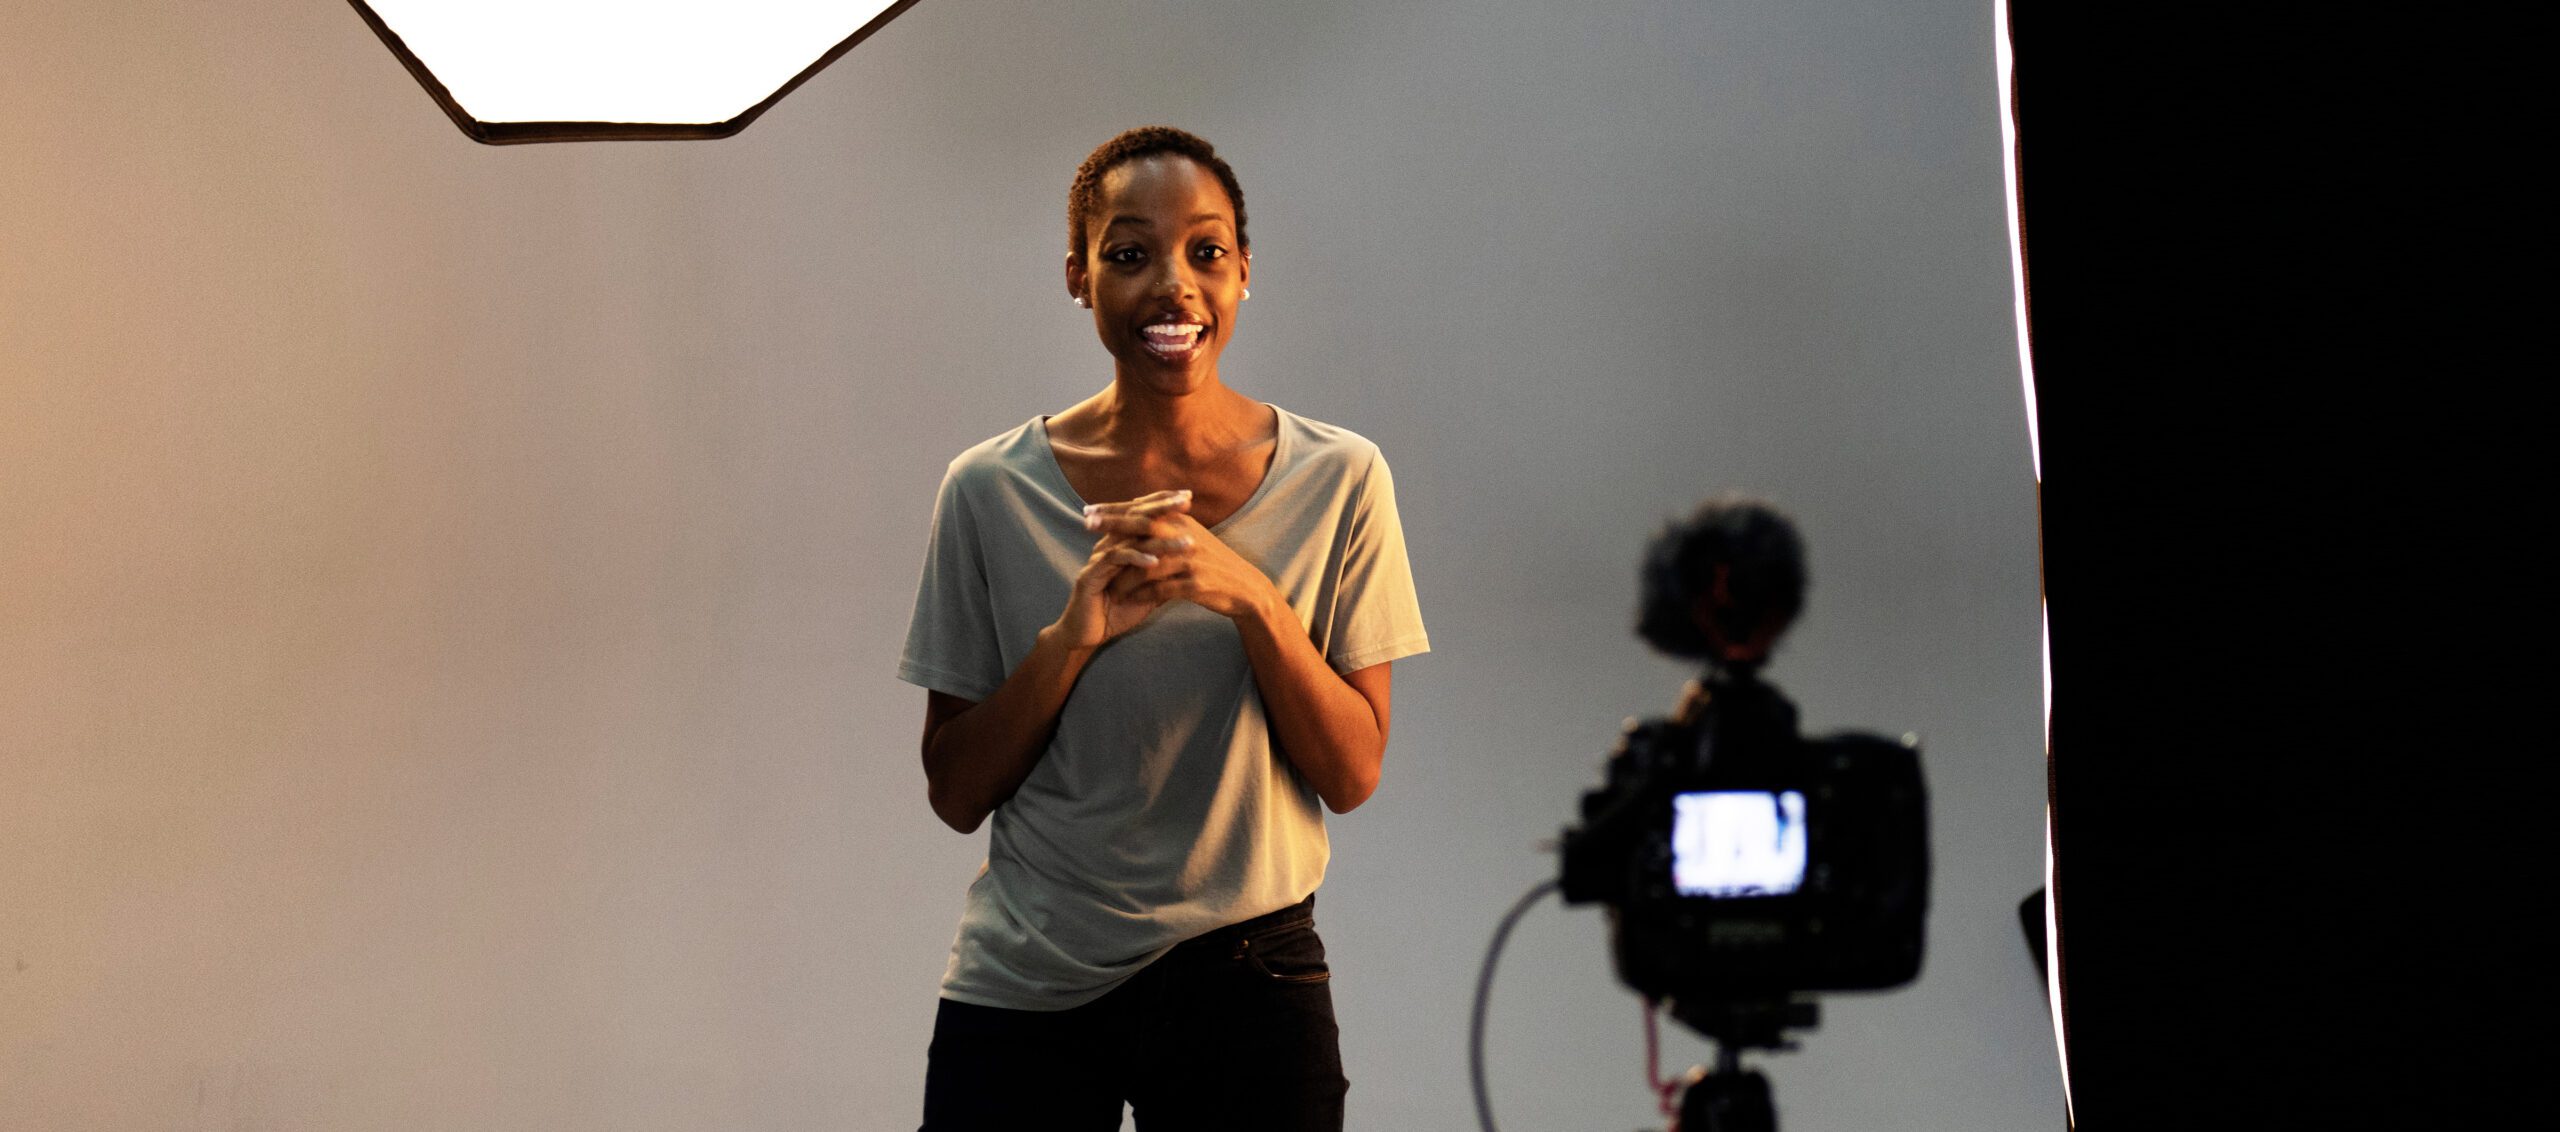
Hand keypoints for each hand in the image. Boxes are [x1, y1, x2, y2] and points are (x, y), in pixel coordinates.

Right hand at [1052, 490, 1199, 648]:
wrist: (1089, 635)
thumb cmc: (1119, 610)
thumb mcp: (1149, 589)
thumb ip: (1166, 572)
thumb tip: (1192, 562)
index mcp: (1120, 542)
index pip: (1140, 512)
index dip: (1162, 502)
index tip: (1188, 497)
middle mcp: (1107, 544)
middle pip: (1134, 516)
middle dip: (1162, 507)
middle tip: (1187, 501)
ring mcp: (1097, 558)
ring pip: (1129, 539)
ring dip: (1160, 540)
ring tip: (1187, 543)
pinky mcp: (1090, 574)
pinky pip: (1114, 560)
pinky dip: (1136, 559)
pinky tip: (1155, 562)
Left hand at [1089, 499, 1281, 622]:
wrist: (1244, 588)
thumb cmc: (1212, 563)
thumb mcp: (1191, 537)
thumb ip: (1167, 524)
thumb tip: (1137, 511)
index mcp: (1183, 522)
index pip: (1143, 509)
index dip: (1115, 509)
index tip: (1088, 510)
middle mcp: (1185, 536)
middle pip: (1142, 526)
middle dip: (1112, 525)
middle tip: (1085, 525)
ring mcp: (1190, 560)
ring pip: (1147, 564)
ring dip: (1123, 575)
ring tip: (1104, 583)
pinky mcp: (1194, 584)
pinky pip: (1159, 589)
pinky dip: (1141, 595)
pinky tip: (1126, 601)